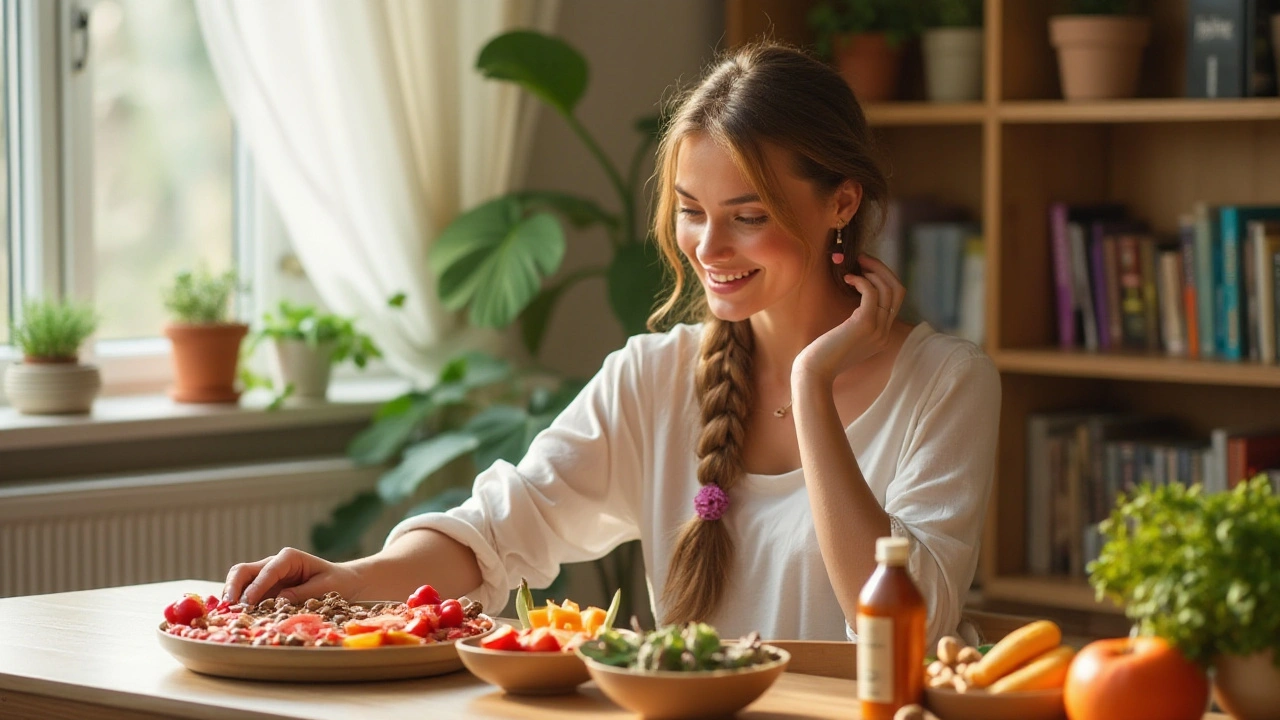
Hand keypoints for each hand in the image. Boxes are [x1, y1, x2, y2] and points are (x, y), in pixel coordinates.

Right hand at [222, 547, 364, 606]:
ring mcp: (267, 577)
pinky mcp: (265, 590)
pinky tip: (233, 615)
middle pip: (244, 570)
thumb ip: (302, 593)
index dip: (255, 587)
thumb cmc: (338, 583)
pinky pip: (246, 593)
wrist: (345, 583)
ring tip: (226, 612)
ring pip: (240, 580)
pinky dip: (237, 602)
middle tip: (228, 606)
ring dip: (231, 594)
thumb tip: (279, 599)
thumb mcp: (326, 588)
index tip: (247, 603)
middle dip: (233, 586)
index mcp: (289, 558)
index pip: (267, 571)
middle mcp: (274, 564)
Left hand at [794, 254, 905, 383]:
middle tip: (862, 259)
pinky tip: (848, 279)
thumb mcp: (845, 336)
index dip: (883, 278)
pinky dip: (862, 281)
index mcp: (882, 335)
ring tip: (854, 266)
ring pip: (889, 289)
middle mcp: (884, 332)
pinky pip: (873, 293)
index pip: (895, 299)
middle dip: (882, 269)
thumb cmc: (822, 352)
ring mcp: (878, 329)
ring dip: (873, 271)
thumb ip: (856, 321)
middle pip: (898, 290)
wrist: (814, 371)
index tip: (865, 268)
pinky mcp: (865, 324)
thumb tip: (857, 293)